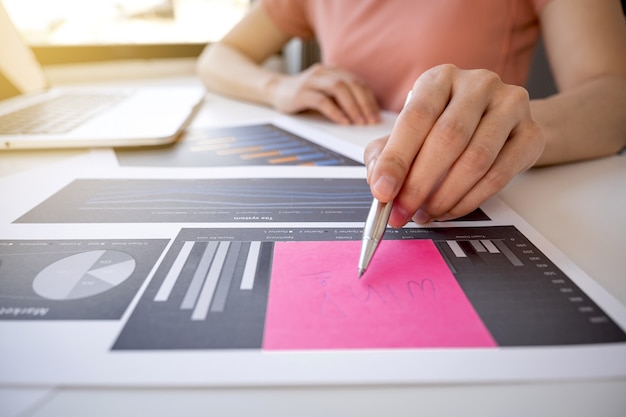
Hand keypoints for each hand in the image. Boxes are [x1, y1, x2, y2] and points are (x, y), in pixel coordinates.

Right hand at [269, 63, 380, 124]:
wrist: (276, 90)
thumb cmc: (305, 95)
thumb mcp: (326, 93)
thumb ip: (342, 98)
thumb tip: (365, 114)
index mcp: (334, 71)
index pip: (358, 82)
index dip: (369, 99)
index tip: (376, 116)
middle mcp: (324, 72)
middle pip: (351, 84)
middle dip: (364, 104)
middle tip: (371, 121)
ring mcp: (312, 80)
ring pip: (338, 89)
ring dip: (352, 107)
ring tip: (359, 122)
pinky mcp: (301, 92)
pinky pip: (322, 100)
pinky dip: (335, 112)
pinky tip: (343, 121)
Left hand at [364, 64, 544, 226]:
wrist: (498, 123)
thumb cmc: (445, 127)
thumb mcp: (410, 133)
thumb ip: (386, 154)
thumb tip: (379, 182)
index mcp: (440, 78)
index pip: (415, 117)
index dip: (397, 158)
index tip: (383, 191)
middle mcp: (478, 84)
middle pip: (448, 139)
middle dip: (420, 184)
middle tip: (403, 212)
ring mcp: (510, 105)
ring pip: (476, 159)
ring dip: (446, 195)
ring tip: (427, 213)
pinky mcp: (531, 133)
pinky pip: (500, 174)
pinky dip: (471, 200)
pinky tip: (452, 209)